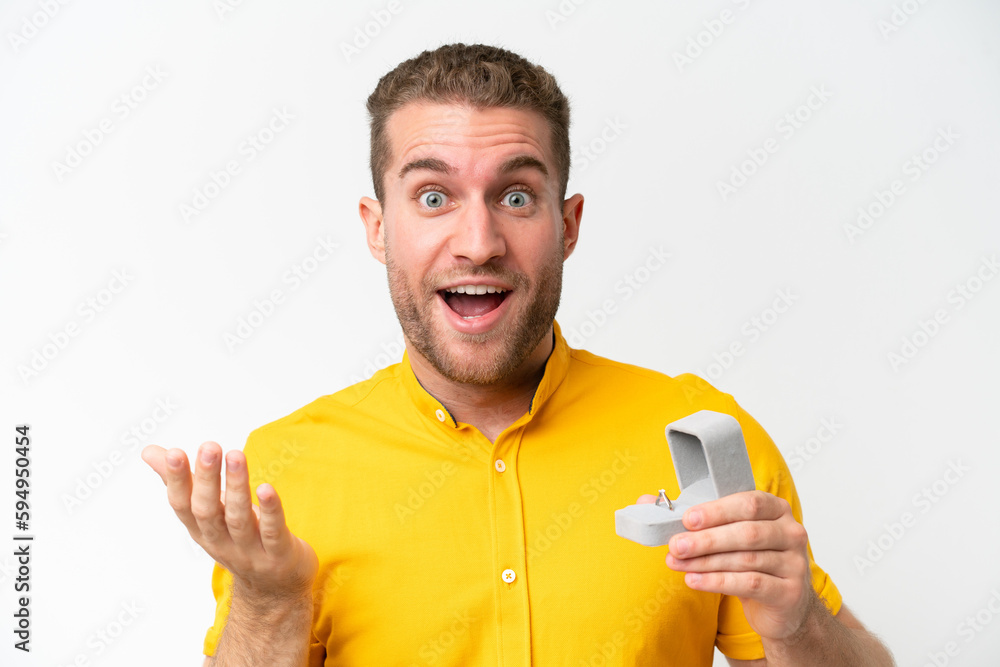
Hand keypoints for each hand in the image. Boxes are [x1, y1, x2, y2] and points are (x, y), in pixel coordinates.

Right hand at [142, 441, 317, 598]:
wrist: (274, 590)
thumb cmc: (239, 538)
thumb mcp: (209, 513)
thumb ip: (183, 481)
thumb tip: (150, 451)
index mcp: (201, 530)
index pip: (182, 506)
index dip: (177, 481)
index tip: (173, 452)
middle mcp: (221, 542)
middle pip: (208, 511)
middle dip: (207, 479)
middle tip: (209, 447)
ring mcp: (250, 551)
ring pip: (239, 519)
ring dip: (237, 486)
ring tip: (236, 455)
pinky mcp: (279, 555)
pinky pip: (273, 532)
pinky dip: (269, 511)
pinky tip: (266, 489)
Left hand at [637, 490, 811, 638]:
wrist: (782, 606)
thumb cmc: (750, 562)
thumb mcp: (727, 536)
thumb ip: (693, 519)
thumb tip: (645, 503)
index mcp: (776, 509)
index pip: (749, 503)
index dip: (717, 510)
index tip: (687, 519)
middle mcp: (791, 532)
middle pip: (747, 532)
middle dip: (706, 539)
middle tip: (676, 545)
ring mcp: (794, 563)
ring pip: (745, 559)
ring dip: (705, 561)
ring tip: (677, 563)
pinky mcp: (789, 592)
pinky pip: (750, 583)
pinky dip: (718, 582)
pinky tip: (694, 580)